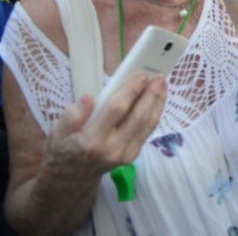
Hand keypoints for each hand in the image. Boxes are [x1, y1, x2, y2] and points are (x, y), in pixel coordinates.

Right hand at [42, 76, 165, 184]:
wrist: (69, 179)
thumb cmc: (63, 150)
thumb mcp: (57, 132)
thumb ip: (72, 115)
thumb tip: (89, 98)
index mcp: (91, 141)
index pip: (116, 110)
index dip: (131, 91)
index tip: (140, 76)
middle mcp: (112, 149)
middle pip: (138, 117)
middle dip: (151, 95)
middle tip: (158, 77)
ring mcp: (125, 155)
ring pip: (147, 125)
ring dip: (158, 103)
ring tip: (162, 84)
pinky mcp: (132, 156)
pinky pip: (147, 132)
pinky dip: (154, 114)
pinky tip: (157, 100)